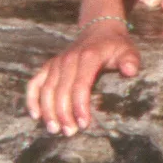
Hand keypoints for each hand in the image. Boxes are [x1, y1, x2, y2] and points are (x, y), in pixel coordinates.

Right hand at [26, 22, 140, 134]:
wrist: (99, 30)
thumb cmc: (115, 46)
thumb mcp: (128, 51)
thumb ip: (130, 60)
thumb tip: (130, 71)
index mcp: (88, 57)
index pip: (80, 84)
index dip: (80, 106)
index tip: (84, 124)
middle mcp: (68, 59)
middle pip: (61, 90)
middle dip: (64, 114)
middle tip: (70, 132)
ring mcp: (56, 62)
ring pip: (46, 89)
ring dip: (48, 111)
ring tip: (54, 130)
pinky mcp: (48, 66)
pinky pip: (35, 83)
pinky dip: (32, 99)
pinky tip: (35, 116)